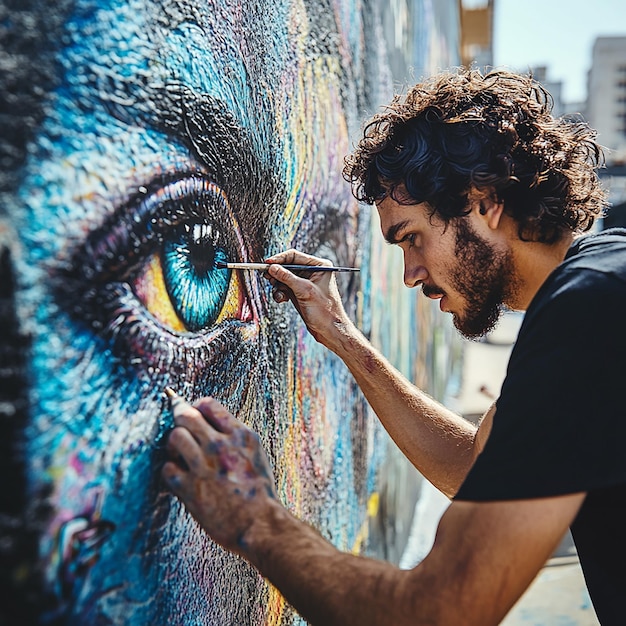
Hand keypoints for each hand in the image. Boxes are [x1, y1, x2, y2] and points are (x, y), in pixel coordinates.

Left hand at [162, 396, 278, 556]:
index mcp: (240, 435)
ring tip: (179, 453)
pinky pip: (167, 468)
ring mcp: (203, 466)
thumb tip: (211, 424)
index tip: (194, 414)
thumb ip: (234, 436)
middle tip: (180, 429)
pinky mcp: (190, 489)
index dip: (196, 407)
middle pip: (186, 415)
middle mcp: (220, 446)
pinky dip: (171, 470)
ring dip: (174, 444)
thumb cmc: (259, 490)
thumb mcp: (256, 452)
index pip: (208, 404)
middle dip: (179, 419)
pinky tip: (180, 476)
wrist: (259, 524)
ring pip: (174, 437)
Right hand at [264, 249, 353, 351]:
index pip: (295, 256)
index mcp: (320, 266)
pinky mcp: (300, 293)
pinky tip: (281, 299)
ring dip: (278, 285)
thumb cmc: (325, 310)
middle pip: (288, 266)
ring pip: (285, 278)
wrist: (330, 330)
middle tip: (267, 277)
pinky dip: (280, 292)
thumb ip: (287, 278)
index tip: (267, 264)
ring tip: (277, 292)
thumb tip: (272, 268)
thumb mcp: (304, 291)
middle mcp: (313, 272)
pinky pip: (285, 288)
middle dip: (277, 273)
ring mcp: (306, 283)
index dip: (279, 259)